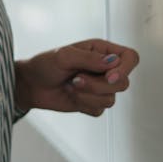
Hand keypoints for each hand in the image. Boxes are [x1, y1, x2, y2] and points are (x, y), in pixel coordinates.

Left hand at [14, 38, 139, 115]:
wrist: (32, 84)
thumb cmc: (46, 64)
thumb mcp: (64, 55)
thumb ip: (89, 59)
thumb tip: (112, 63)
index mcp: (102, 51)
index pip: (130, 58)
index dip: (125, 69)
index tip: (109, 76)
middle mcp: (105, 69)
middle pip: (123, 83)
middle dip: (99, 85)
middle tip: (77, 79)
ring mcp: (100, 87)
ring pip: (111, 99)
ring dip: (87, 95)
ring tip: (71, 85)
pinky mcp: (93, 103)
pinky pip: (99, 110)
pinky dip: (83, 104)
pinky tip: (71, 95)